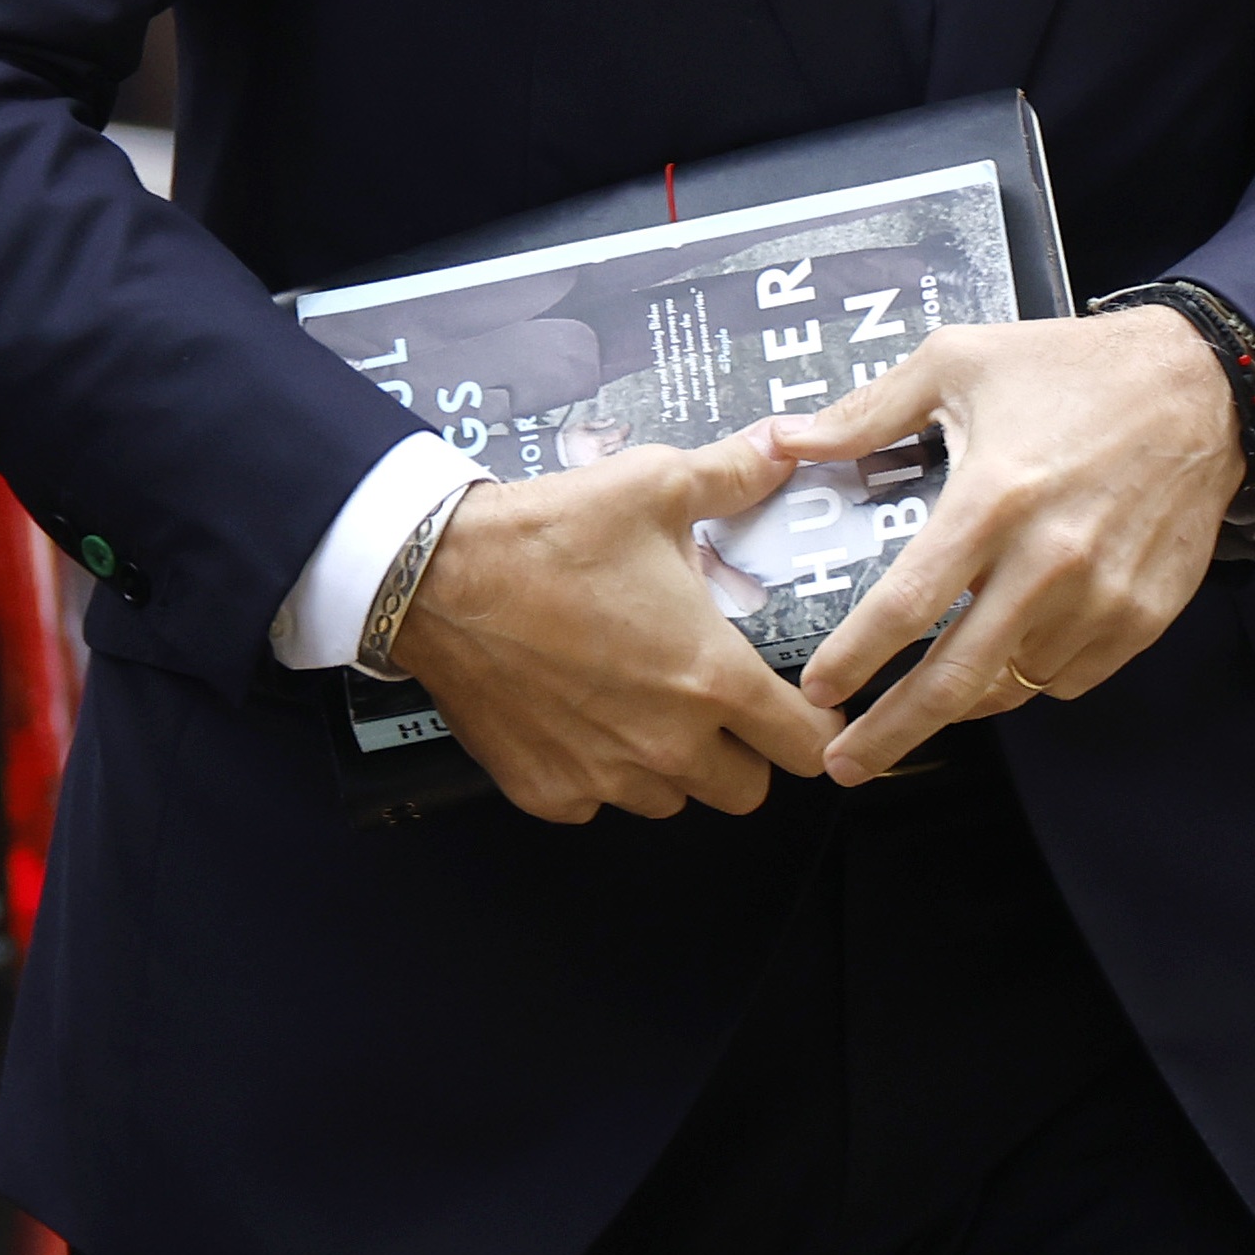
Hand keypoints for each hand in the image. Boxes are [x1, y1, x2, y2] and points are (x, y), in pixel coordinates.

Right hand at [392, 430, 843, 822]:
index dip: (815, 726)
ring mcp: (604, 775)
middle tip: (718, 703)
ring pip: (671, 800)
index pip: (805, 746)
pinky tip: (583, 717)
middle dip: (744, 751)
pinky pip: (597, 802)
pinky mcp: (548, 790)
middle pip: (747, 789)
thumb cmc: (545, 537)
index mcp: (710, 675)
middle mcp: (666, 742)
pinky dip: (598, 772)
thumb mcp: (654, 485)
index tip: (806, 710)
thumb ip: (732, 476)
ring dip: (670, 765)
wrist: (438, 577)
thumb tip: (780, 452)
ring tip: (643, 702)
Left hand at [771, 304, 1243, 782]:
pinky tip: (1008, 650)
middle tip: (845, 762)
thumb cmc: (1076, 368)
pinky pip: (1067, 677)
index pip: (907, 605)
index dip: (854, 657)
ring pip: (1012, 684)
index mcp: (993, 497)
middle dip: (890, 731)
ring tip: (927, 699)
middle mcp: (1048, 560)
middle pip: (955, 677)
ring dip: (964, 699)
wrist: (1202, 387)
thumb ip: (868, 411)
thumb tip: (786, 439)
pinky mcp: (1141, 617)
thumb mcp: (960, 361)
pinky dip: (1029, 676)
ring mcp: (1101, 597)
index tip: (818, 687)